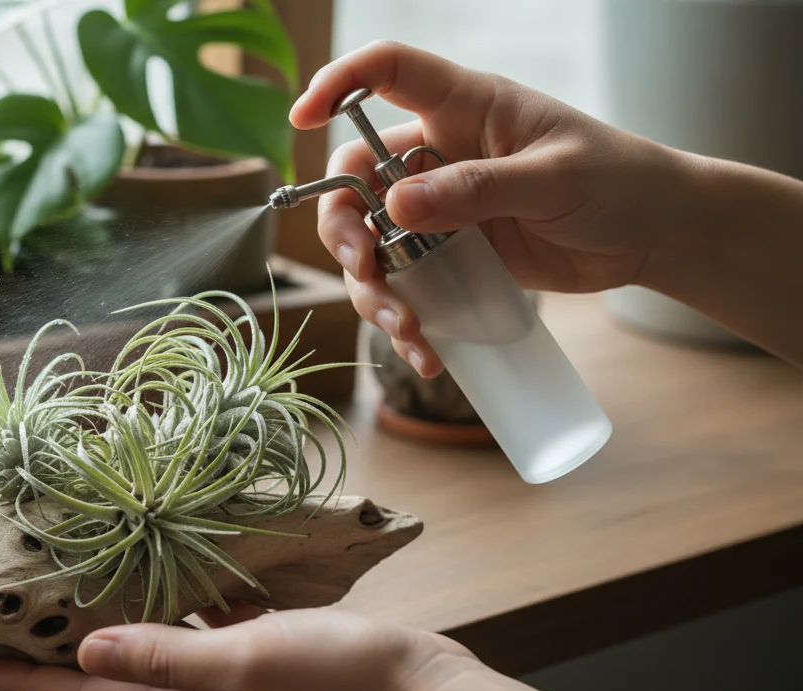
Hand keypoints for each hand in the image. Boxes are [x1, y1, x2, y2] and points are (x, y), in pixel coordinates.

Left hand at [0, 604, 477, 690]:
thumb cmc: (344, 684)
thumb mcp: (247, 662)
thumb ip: (168, 656)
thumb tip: (91, 653)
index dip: (33, 684)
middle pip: (116, 684)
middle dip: (65, 657)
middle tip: (21, 619)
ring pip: (162, 655)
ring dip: (123, 626)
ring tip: (83, 588)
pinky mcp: (272, 668)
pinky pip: (211, 636)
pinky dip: (189, 609)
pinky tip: (186, 575)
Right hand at [291, 41, 704, 376]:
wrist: (657, 234)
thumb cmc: (619, 180)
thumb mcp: (554, 179)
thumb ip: (477, 189)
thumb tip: (395, 203)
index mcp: (464, 108)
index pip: (386, 72)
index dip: (338, 84)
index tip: (303, 117)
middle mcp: (439, 154)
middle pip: (355, 177)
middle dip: (343, 226)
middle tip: (364, 267)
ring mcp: (441, 208)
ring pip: (372, 241)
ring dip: (373, 287)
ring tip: (405, 326)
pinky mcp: (453, 255)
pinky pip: (407, 284)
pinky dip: (406, 318)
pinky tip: (424, 349)